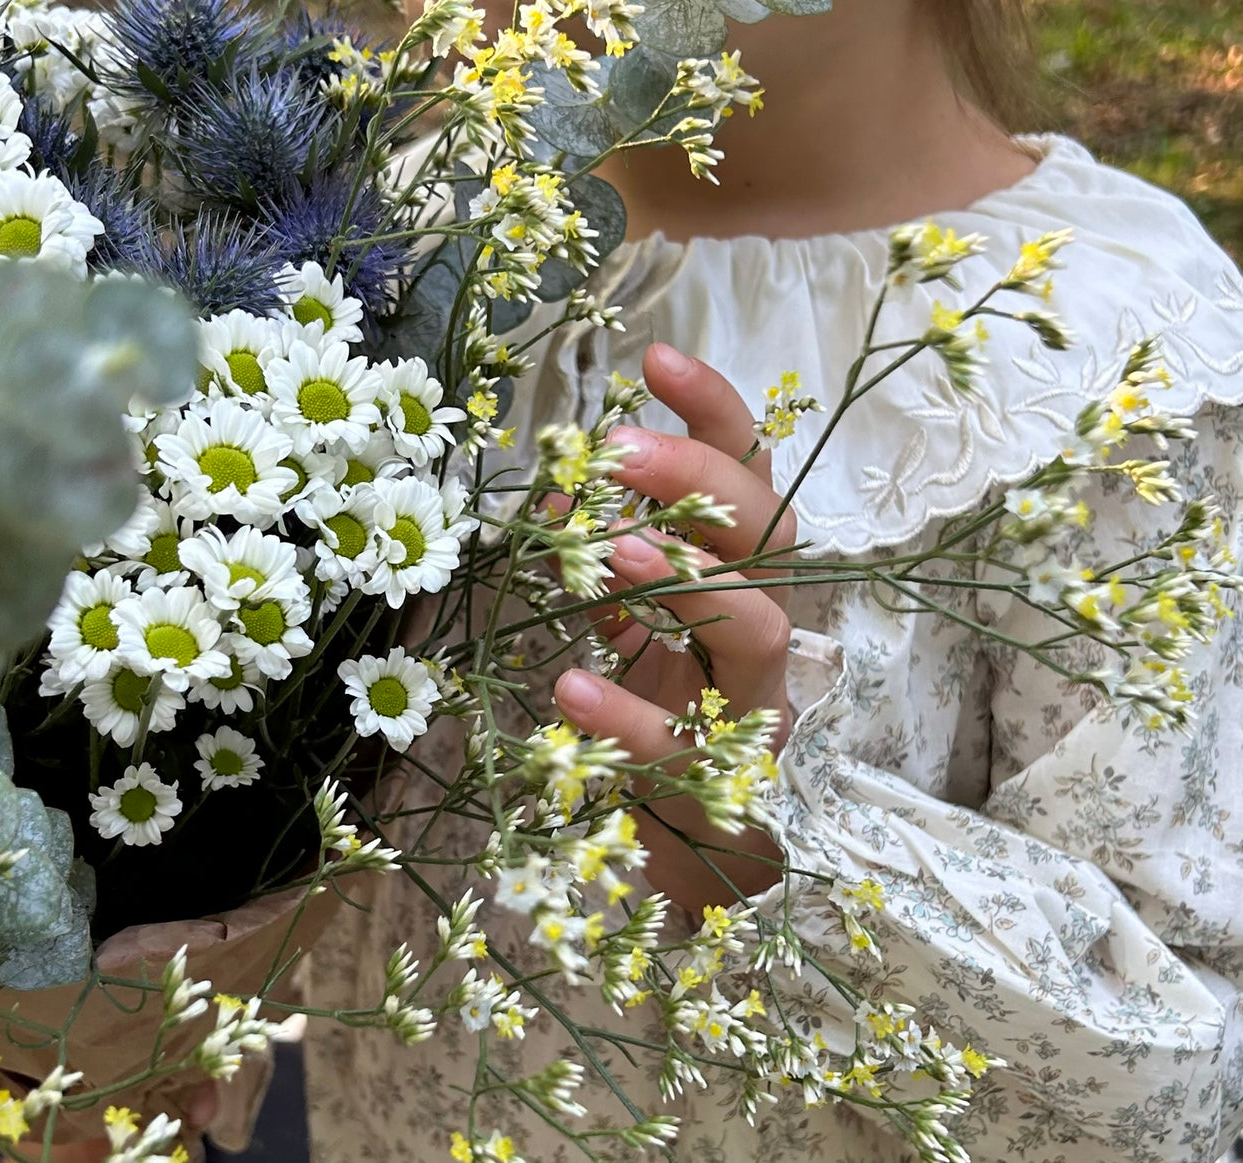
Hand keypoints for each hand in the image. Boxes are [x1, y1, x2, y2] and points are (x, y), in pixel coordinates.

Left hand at [552, 343, 794, 910]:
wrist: (695, 842)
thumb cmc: (664, 712)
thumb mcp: (630, 622)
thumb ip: (603, 560)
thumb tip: (558, 493)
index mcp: (743, 577)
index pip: (750, 477)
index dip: (715, 415)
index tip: (656, 357)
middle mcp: (763, 628)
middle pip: (768, 534)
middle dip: (700, 479)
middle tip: (617, 449)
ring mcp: (752, 704)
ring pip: (759, 626)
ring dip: (689, 579)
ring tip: (614, 549)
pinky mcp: (721, 778)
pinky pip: (681, 743)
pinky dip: (627, 711)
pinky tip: (570, 685)